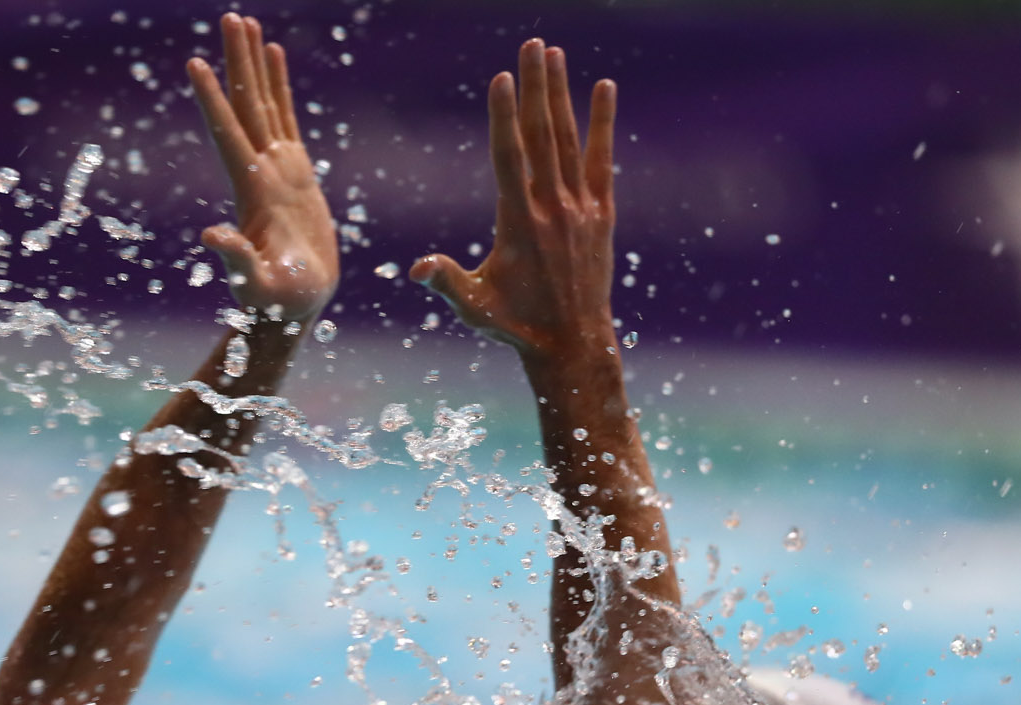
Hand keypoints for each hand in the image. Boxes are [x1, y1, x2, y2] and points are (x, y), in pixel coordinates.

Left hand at [187, 15, 338, 322]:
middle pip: (245, 107)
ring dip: (253, 65)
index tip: (195, 63)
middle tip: (230, 18)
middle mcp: (259, 173)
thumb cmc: (275, 303)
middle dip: (237, 63)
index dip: (212, 101)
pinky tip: (275, 55)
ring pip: (263, 106)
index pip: (228, 136)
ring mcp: (277, 170)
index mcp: (251, 192)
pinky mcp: (295, 174)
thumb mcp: (256, 284)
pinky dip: (279, 86)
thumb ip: (235, 259)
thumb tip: (211, 236)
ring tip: (246, 24)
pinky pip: (285, 118)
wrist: (293, 308)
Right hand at [411, 40, 616, 360]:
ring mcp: (579, 209)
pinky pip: (602, 160)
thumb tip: (416, 268)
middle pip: (542, 136)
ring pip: (569, 140)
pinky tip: (604, 88)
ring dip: (561, 94)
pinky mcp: (600, 215)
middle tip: (532, 43)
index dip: (505, 115)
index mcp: (519, 223)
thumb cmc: (514, 325)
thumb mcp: (474, 305)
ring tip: (554, 53)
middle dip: (536, 87)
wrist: (572, 344)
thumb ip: (447, 281)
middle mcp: (552, 208)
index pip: (510, 157)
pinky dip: (602, 124)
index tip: (503, 76)